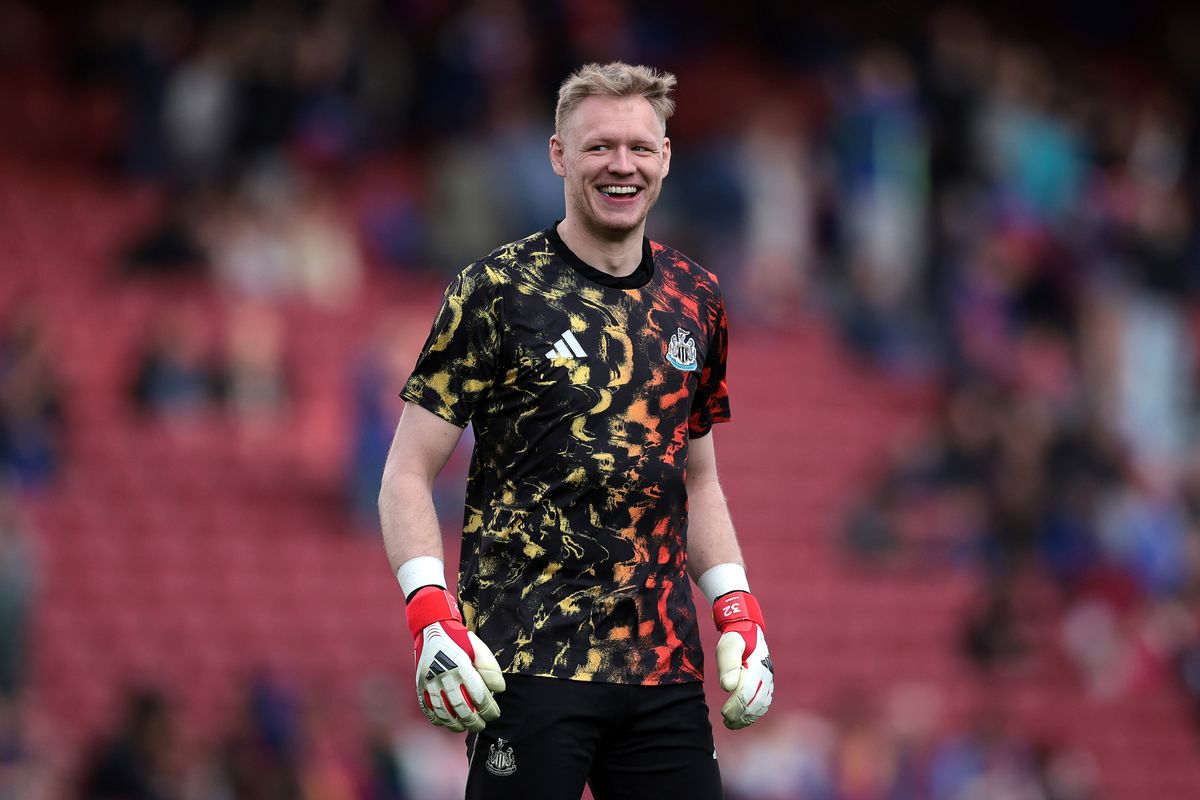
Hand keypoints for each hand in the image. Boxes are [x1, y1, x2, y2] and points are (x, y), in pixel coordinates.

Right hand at [407, 587, 505, 732]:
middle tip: (482, 725)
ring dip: (456, 724)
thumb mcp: (479, 648)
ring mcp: (430, 683)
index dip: (489, 709)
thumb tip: (499, 690)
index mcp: (462, 667)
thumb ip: (490, 668)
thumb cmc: (460, 639)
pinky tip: (447, 722)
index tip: (495, 714)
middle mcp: (445, 677)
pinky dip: (437, 719)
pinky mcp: (420, 685)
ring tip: (465, 727)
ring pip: (444, 712)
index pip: (479, 697)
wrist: (432, 627)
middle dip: (475, 722)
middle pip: (462, 709)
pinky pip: (428, 708)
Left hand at [712, 591, 773, 729]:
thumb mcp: (728, 646)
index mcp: (756, 667)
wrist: (747, 630)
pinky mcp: (766, 684)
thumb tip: (728, 687)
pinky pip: (763, 703)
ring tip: (731, 724)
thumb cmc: (735, 639)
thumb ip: (728, 665)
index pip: (747, 693)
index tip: (724, 713)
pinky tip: (741, 719)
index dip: (735, 706)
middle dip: (740, 715)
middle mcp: (766, 675)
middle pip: (755, 703)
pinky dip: (753, 714)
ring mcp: (768, 680)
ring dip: (747, 718)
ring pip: (761, 705)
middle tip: (725, 721)